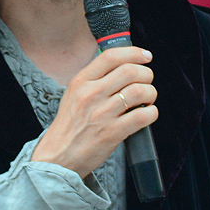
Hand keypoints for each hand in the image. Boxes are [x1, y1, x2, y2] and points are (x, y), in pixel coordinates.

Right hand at [31, 46, 157, 179]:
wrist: (57, 156)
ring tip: (148, 99)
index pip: (111, 56)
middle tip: (147, 82)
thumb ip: (94, 80)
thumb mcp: (74, 95)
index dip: (134, 53)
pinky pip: (143, 116)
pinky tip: (147, 114)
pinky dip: (151, 113)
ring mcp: (102, 113)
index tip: (145, 56)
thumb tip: (122, 66)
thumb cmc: (69, 127)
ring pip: (140, 91)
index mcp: (81, 81)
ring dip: (151, 93)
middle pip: (130, 71)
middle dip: (146, 74)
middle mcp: (91, 94)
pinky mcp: (113, 133)